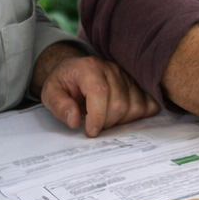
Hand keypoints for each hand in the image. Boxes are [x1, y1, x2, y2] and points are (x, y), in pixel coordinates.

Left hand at [38, 46, 156, 136]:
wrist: (75, 70)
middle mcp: (112, 69)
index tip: (91, 132)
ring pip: (135, 107)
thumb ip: (59, 106)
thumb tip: (74, 121)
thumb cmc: (64, 83)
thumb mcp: (50, 92)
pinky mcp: (138, 84)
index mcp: (89, 68)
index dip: (97, 117)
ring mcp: (128, 76)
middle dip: (107, 122)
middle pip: (119, 104)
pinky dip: (137, 116)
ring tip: (105, 119)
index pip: (100, 92)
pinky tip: (121, 116)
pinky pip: (148, 105)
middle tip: (94, 125)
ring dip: (121, 121)